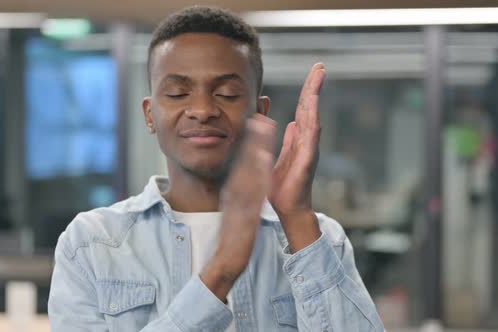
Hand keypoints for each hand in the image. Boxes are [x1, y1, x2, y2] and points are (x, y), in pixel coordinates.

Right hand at [201, 114, 276, 300]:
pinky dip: (260, 174)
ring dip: (256, 149)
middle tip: (260, 115)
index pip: (241, 160)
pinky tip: (267, 161)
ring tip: (265, 129)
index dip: (249, 138)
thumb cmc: (234, 227)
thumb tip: (244, 168)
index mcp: (234, 186)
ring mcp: (240, 199)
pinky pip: (255, 190)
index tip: (256, 118)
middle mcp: (235, 189)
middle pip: (244, 160)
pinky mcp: (247, 210)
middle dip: (253, 138)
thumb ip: (238, 185)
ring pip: (249, 170)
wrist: (230, 254)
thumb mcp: (234, 201)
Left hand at [269, 63, 325, 250]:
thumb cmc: (283, 186)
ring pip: (313, 118)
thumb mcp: (279, 157)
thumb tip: (290, 123)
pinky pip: (310, 138)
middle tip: (320, 66)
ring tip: (318, 78)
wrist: (288, 208)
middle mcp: (307, 141)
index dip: (308, 90)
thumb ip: (286, 140)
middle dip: (314, 86)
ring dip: (315, 97)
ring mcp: (309, 150)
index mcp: (299, 139)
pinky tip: (313, 107)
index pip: (304, 109)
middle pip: (311, 108)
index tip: (314, 71)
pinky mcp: (307, 161)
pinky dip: (312, 121)